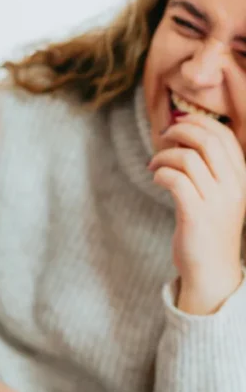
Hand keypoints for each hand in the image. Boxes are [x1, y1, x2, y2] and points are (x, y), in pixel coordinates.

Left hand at [148, 113, 245, 314]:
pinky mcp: (196, 214)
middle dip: (179, 131)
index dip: (199, 122)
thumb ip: (210, 168)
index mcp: (242, 177)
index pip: (224, 135)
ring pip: (187, 158)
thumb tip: (184, 135)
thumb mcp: (219, 194)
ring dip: (164, 156)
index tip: (178, 123)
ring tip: (154, 164)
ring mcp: (217, 201)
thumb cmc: (209, 228)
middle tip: (162, 138)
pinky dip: (160, 173)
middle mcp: (234, 186)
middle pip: (207, 140)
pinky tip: (156, 179)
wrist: (212, 269)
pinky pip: (174, 180)